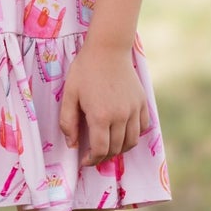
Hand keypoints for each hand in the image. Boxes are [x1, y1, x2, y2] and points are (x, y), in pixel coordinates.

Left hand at [60, 40, 145, 164]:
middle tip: (93, 155)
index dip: (91, 160)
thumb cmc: (85, 70)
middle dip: (103, 156)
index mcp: (100, 116)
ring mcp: (134, 110)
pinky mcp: (143, 103)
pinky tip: (122, 133)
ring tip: (108, 146)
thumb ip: (68, 122)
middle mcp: (120, 116)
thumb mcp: (69, 95)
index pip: (100, 150)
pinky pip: (142, 128)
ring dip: (119, 149)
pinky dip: (133, 135)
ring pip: (131, 142)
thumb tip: (73, 145)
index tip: (84, 161)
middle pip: (115, 149)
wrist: (108, 49)